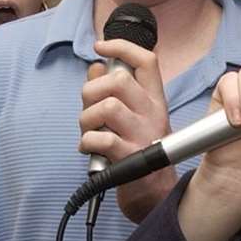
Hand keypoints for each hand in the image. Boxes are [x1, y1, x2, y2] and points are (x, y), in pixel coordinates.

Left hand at [79, 36, 175, 222]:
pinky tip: (89, 148)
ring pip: (107, 107)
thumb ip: (113, 90)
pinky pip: (99, 138)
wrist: (153, 193)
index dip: (121, 46)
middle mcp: (153, 113)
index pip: (146, 61)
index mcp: (155, 100)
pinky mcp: (130, 157)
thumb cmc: (139, 150)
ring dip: (86, 118)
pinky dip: (85, 142)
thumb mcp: (133, 116)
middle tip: (89, 108)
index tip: (100, 46)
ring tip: (88, 131)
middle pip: (119, 80)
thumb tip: (97, 66)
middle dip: (91, 91)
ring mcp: (143, 135)